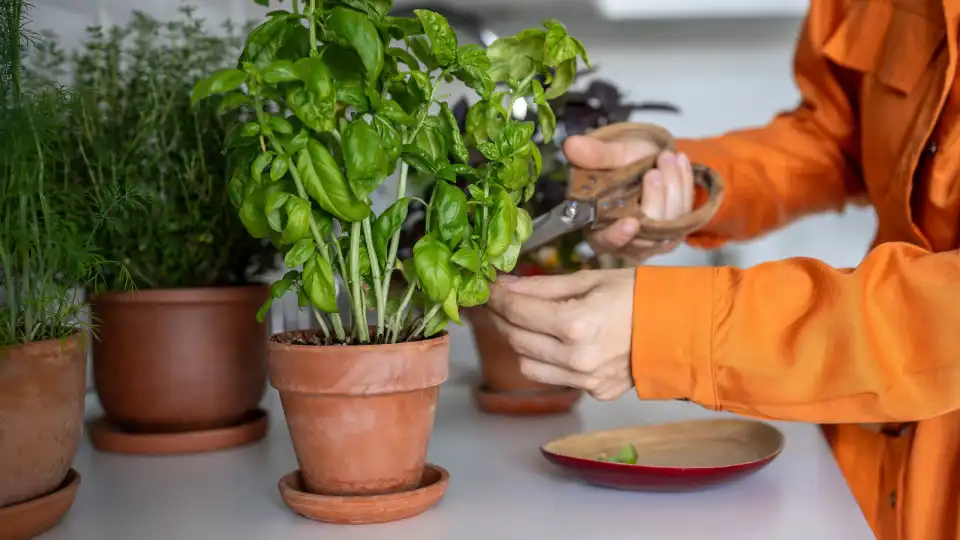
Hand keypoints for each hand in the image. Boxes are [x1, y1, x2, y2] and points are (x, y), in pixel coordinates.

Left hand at [486, 269, 635, 400]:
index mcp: (576, 323)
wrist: (684, 327)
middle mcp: (577, 358)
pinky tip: (552, 342)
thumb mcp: (590, 279)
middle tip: (499, 302)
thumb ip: (543, 286)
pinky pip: (554, 378)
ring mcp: (586, 380)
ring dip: (519, 342)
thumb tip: (506, 286)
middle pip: (516, 339)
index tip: (487, 288)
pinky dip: (545, 360)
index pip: (517, 310)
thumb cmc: (642, 295)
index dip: (496, 297)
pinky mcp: (596, 392)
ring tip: (524, 322)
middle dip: (502, 318)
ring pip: (528, 365)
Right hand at [563, 133, 695, 262]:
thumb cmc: (622, 161)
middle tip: (655, 169)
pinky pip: (686, 212)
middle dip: (655, 199)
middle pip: (645, 235)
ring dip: (672, 187)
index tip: (631, 223)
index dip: (617, 236)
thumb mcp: (609, 154)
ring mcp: (654, 238)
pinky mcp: (676, 230)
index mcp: (599, 227)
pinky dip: (684, 185)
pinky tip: (680, 163)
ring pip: (669, 223)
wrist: (647, 158)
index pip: (606, 241)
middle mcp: (627, 241)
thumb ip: (594, 155)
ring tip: (668, 157)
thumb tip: (571, 145)